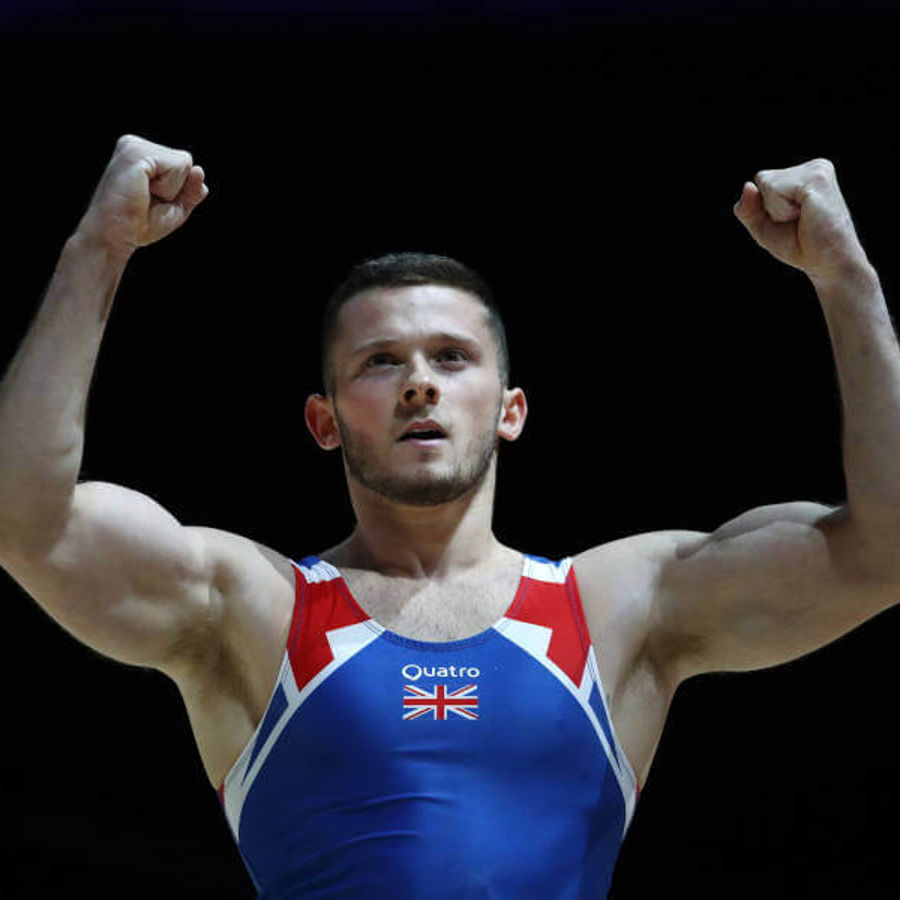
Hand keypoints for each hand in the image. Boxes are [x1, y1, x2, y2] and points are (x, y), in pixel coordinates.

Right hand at [76, 134, 208, 256]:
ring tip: (143, 197)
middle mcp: (135, 144)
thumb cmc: (139, 224)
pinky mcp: (135, 154)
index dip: (178, 189)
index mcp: (141, 153)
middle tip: (147, 201)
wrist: (114, 238)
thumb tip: (199, 171)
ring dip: (171, 189)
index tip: (152, 200)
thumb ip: (191, 190)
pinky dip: (168, 188)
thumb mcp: (175, 207)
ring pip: (184, 163)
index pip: (183, 163)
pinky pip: (177, 167)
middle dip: (176, 188)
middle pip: (186, 160)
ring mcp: (133, 146)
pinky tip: (143, 193)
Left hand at [733, 158, 869, 283]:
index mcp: (805, 174)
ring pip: (766, 183)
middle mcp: (814, 166)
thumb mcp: (763, 227)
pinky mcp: (817, 179)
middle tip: (799, 222)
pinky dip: (781, 211)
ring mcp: (818, 169)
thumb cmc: (800, 246)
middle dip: (770, 209)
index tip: (792, 220)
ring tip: (803, 219)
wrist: (828, 263)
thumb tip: (747, 186)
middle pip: (762, 178)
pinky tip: (805, 216)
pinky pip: (774, 190)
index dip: (766, 208)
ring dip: (777, 211)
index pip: (762, 181)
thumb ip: (747, 208)